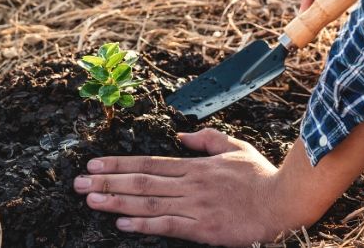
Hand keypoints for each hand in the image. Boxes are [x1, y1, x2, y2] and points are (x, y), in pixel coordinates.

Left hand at [73, 129, 309, 245]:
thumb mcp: (233, 146)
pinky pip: (168, 225)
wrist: (285, 200)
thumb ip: (205, 140)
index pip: (148, 163)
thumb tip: (181, 136)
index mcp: (194, 165)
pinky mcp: (203, 228)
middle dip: (107, 182)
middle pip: (140, 182)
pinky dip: (144, 225)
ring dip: (116, 201)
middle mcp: (189, 183)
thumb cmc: (260, 175)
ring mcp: (195, 205)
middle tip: (78, 183)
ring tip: (91, 199)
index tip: (94, 165)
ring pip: (148, 202)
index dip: (118, 164)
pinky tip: (122, 224)